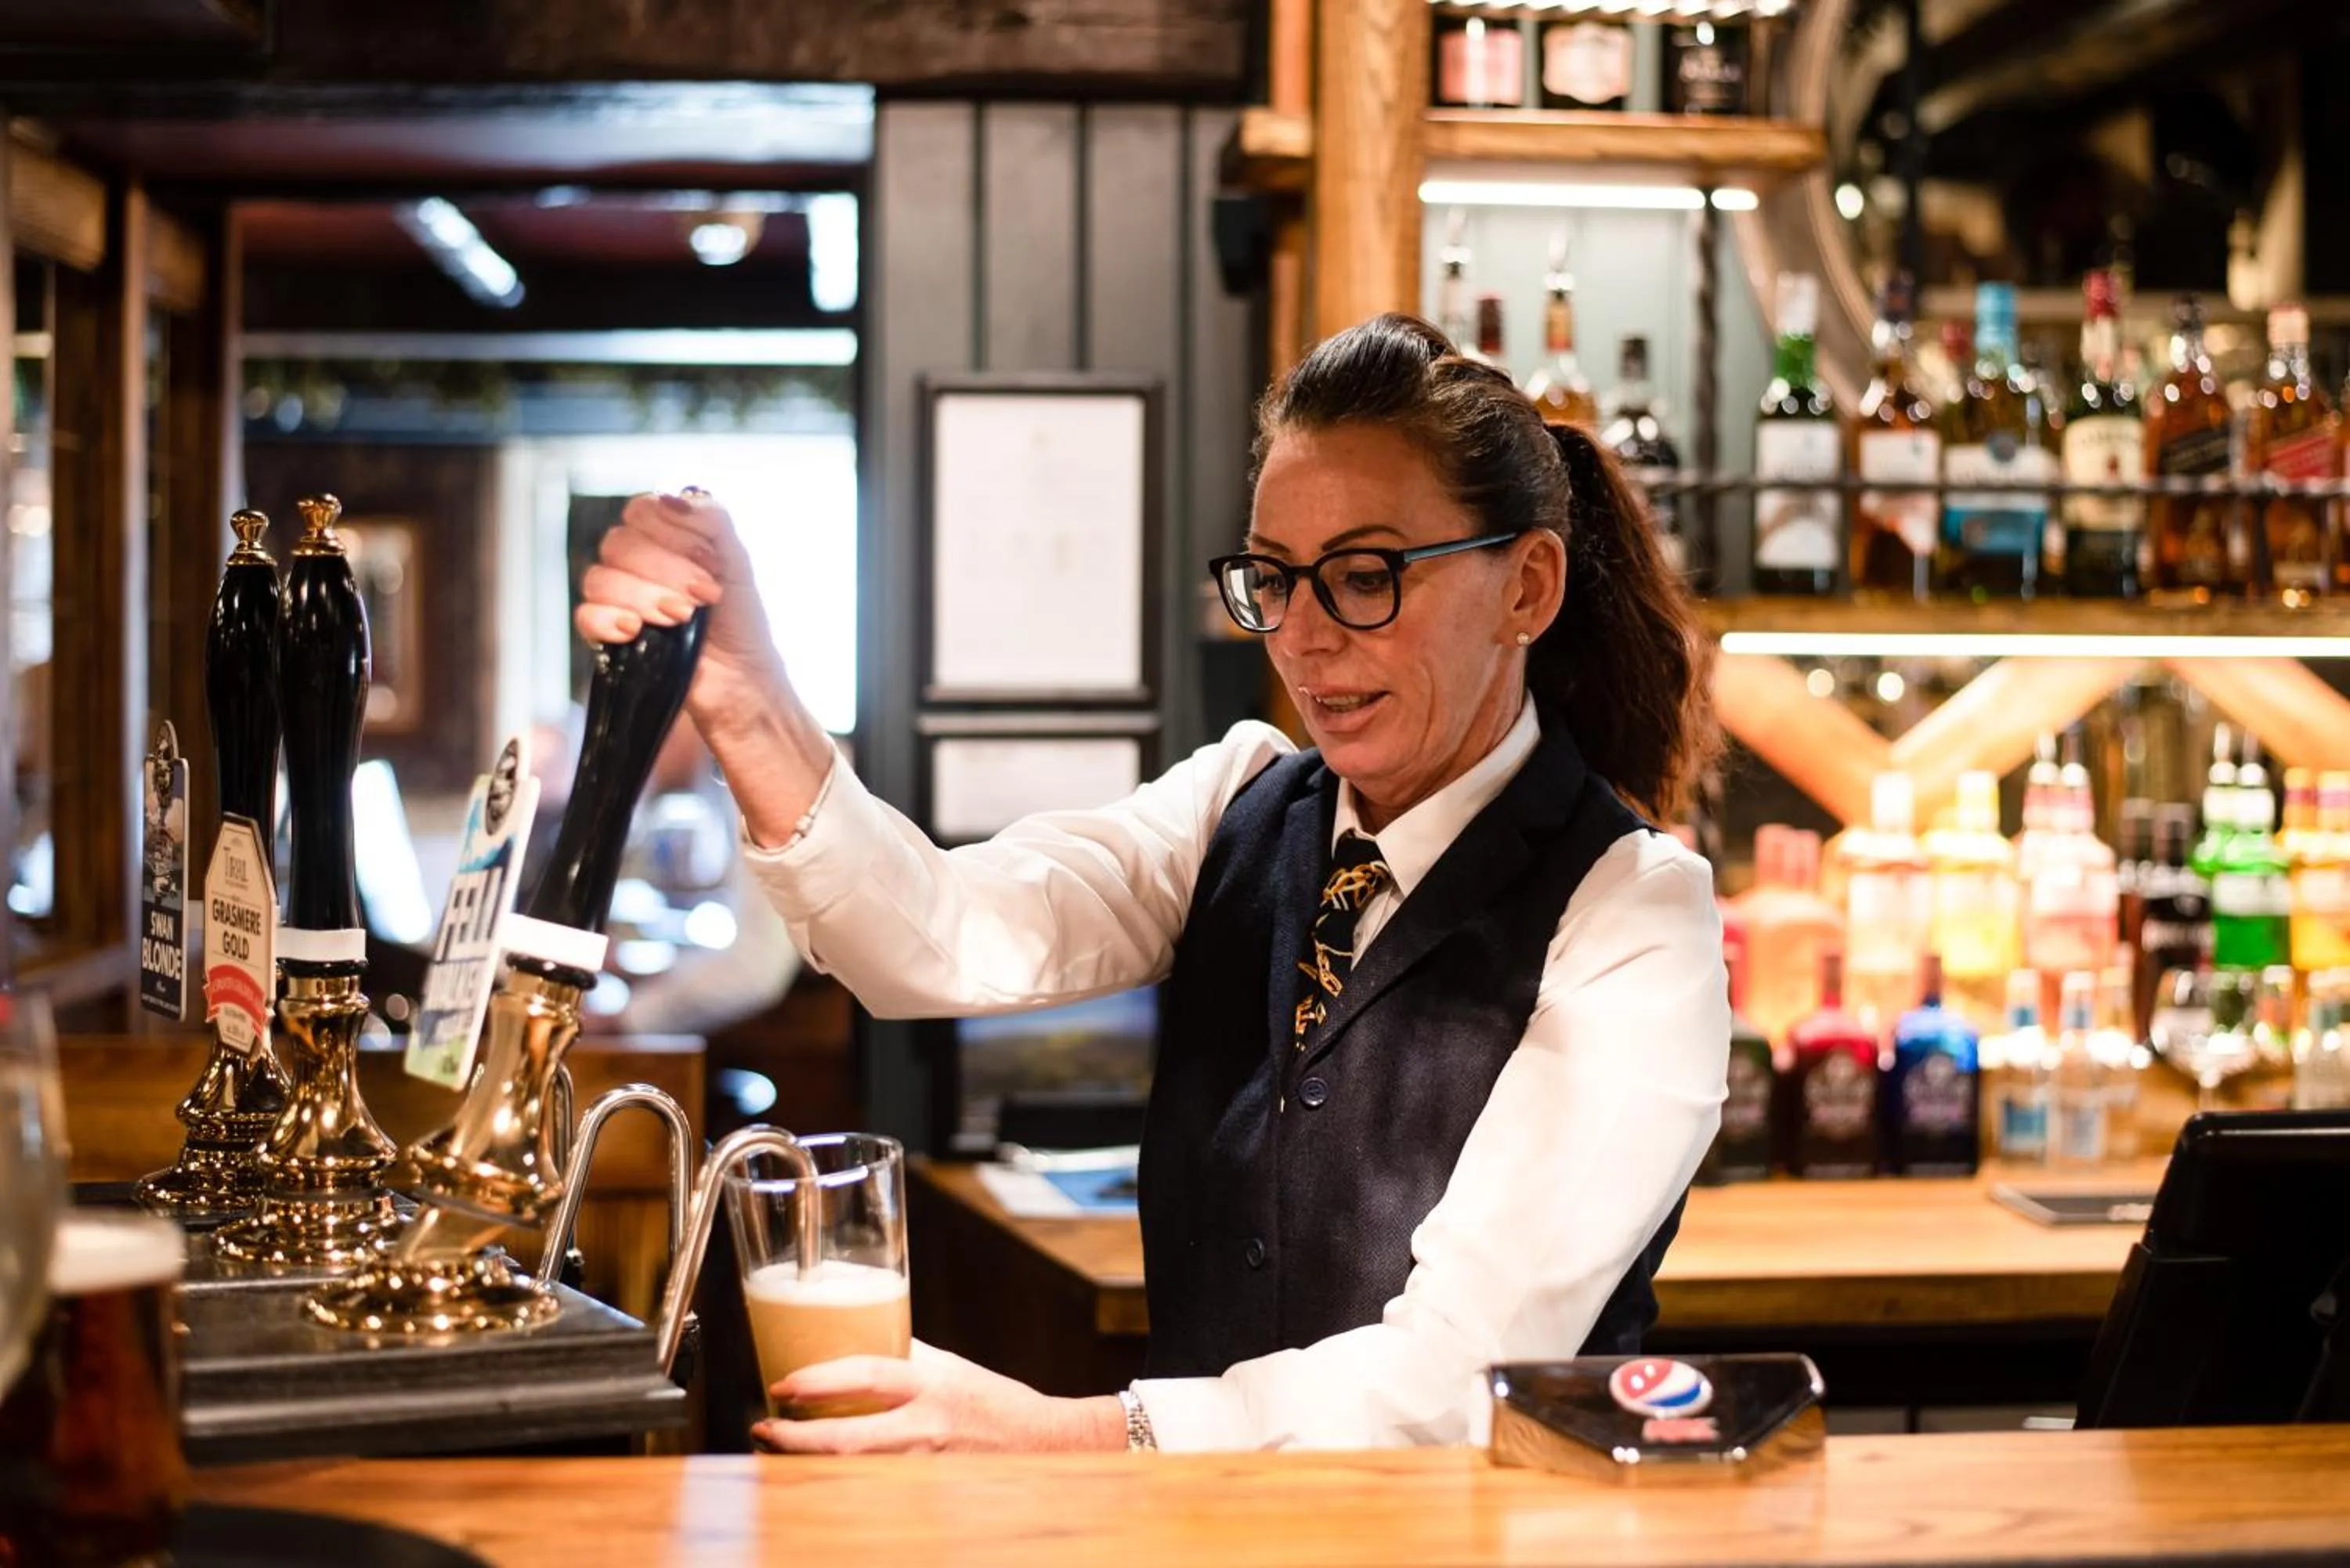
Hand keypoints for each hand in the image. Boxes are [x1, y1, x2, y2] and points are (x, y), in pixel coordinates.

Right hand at [573, 491, 785, 733]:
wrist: (741, 677)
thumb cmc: (740, 620)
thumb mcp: (737, 561)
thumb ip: (711, 521)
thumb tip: (672, 499)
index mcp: (663, 538)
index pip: (640, 511)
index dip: (671, 532)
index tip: (708, 561)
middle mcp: (635, 563)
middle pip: (619, 543)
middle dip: (665, 569)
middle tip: (703, 596)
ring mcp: (618, 598)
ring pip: (600, 577)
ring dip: (644, 595)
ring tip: (681, 617)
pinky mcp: (607, 634)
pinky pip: (584, 615)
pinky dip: (608, 619)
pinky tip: (635, 630)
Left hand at [750, 1341, 1125, 1454]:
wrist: (1042, 1444)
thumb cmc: (991, 1401)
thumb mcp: (947, 1367)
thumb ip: (903, 1356)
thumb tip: (855, 1337)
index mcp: (930, 1385)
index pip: (866, 1376)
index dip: (818, 1380)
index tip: (782, 1384)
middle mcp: (925, 1428)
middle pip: (847, 1440)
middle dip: (796, 1439)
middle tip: (763, 1428)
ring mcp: (923, 1467)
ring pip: (851, 1472)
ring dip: (808, 1463)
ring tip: (777, 1450)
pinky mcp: (923, 1493)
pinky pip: (869, 1489)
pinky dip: (836, 1484)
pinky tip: (814, 1477)